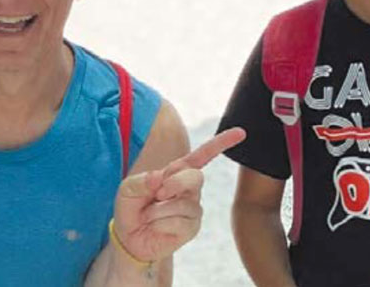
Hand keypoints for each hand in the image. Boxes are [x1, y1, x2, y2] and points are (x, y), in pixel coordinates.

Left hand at [112, 127, 245, 262]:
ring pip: (183, 204)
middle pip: (195, 177)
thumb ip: (141, 180)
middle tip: (157, 194)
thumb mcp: (127, 189)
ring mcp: (193, 209)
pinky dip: (159, 223)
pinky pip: (178, 222)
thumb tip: (159, 177)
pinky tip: (155, 226)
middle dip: (174, 183)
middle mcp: (189, 189)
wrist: (129, 236)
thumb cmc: (131, 207)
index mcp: (176, 172)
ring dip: (158, 210)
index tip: (241, 133)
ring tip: (149, 215)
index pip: (202, 156)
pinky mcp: (191, 228)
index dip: (221, 143)